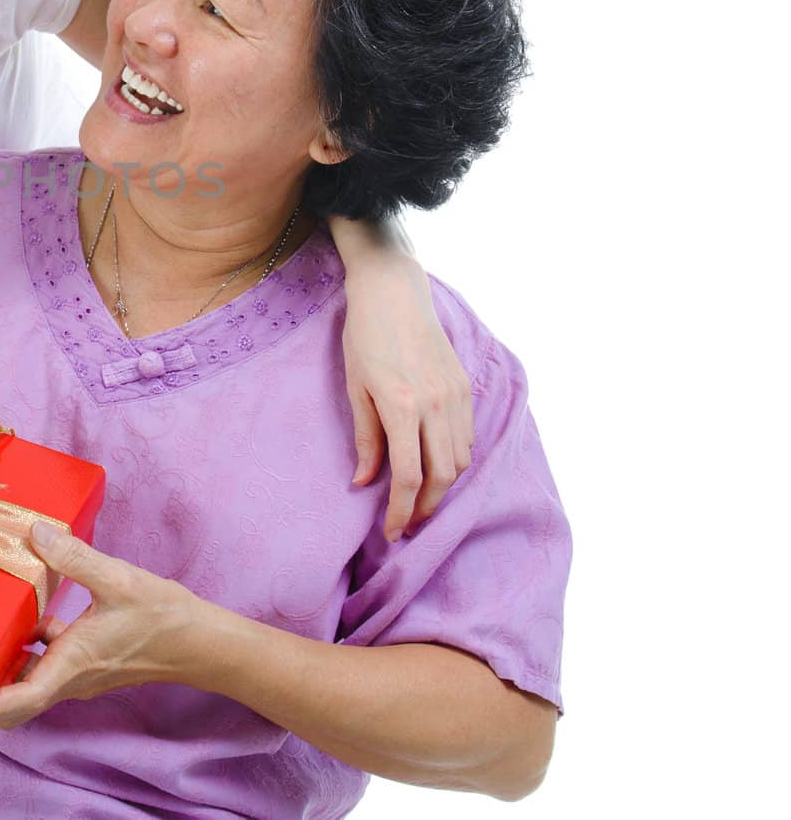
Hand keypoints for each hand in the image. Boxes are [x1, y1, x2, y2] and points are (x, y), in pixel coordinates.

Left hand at [0, 524, 199, 729]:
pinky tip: (28, 618)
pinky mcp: (91, 665)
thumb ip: (73, 557)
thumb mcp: (117, 579)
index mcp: (74, 663)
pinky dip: (33, 652)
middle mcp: (74, 678)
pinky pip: (51, 666)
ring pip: (35, 684)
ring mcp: (83, 675)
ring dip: (7, 672)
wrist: (202, 643)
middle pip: (21, 701)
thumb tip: (34, 533)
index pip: (24, 700)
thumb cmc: (163, 617)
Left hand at [341, 258, 474, 541]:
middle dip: (425, 507)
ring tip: (419, 499)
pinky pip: (468, 438)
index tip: (393, 532)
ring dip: (442, 487)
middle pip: (441, 476)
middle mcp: (435, 404)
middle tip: (407, 523)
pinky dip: (455, 460)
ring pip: (460, 461)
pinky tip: (436, 466)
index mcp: (401, 406)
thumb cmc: (365, 337)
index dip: (401, 511)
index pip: (408, 477)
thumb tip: (364, 483)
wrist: (394, 293)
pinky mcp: (465, 387)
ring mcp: (455, 395)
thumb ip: (365, 439)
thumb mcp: (355, 388)